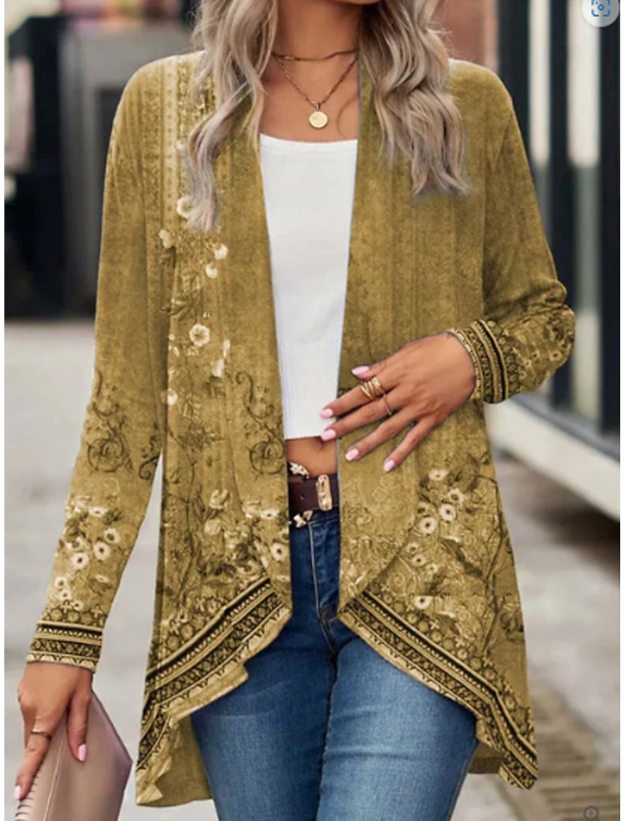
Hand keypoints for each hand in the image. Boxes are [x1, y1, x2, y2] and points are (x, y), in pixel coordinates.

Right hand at [14, 661, 93, 801]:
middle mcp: (30, 708)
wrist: (61, 635)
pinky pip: (30, 711)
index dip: (28, 773)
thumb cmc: (76, 665)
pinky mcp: (23, 690)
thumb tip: (80, 754)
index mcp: (46, 713)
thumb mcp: (83, 697)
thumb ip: (79, 727)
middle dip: (41, 748)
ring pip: (31, 725)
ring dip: (42, 729)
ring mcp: (24, 698)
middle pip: (34, 739)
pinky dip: (39, 715)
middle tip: (54, 754)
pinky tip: (52, 705)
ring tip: (59, 720)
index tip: (20, 792)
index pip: (34, 751)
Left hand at [318, 332, 475, 470]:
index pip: (362, 392)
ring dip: (368, 443)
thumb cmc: (438, 349)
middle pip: (370, 412)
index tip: (325, 412)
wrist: (472, 357)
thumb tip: (357, 374)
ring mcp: (419, 407)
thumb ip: (381, 366)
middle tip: (327, 435)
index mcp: (396, 373)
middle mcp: (405, 392)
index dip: (342, 403)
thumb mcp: (407, 351)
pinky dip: (401, 453)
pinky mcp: (434, 417)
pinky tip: (387, 465)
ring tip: (350, 455)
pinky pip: (414, 438)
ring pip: (388, 429)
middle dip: (346, 424)